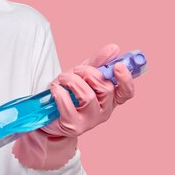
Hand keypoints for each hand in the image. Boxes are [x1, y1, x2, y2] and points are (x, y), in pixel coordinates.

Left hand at [12, 43, 134, 169]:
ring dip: (72, 81)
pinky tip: (55, 89)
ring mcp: (90, 121)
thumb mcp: (83, 73)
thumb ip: (98, 61)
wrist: (48, 110)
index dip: (126, 79)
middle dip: (89, 73)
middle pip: (106, 89)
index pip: (126, 92)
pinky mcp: (74, 126)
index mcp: (111, 98)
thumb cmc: (70, 92)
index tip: (118, 66)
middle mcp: (104, 111)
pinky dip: (59, 92)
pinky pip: (68, 105)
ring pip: (88, 97)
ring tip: (63, 78)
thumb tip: (114, 48)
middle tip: (76, 70)